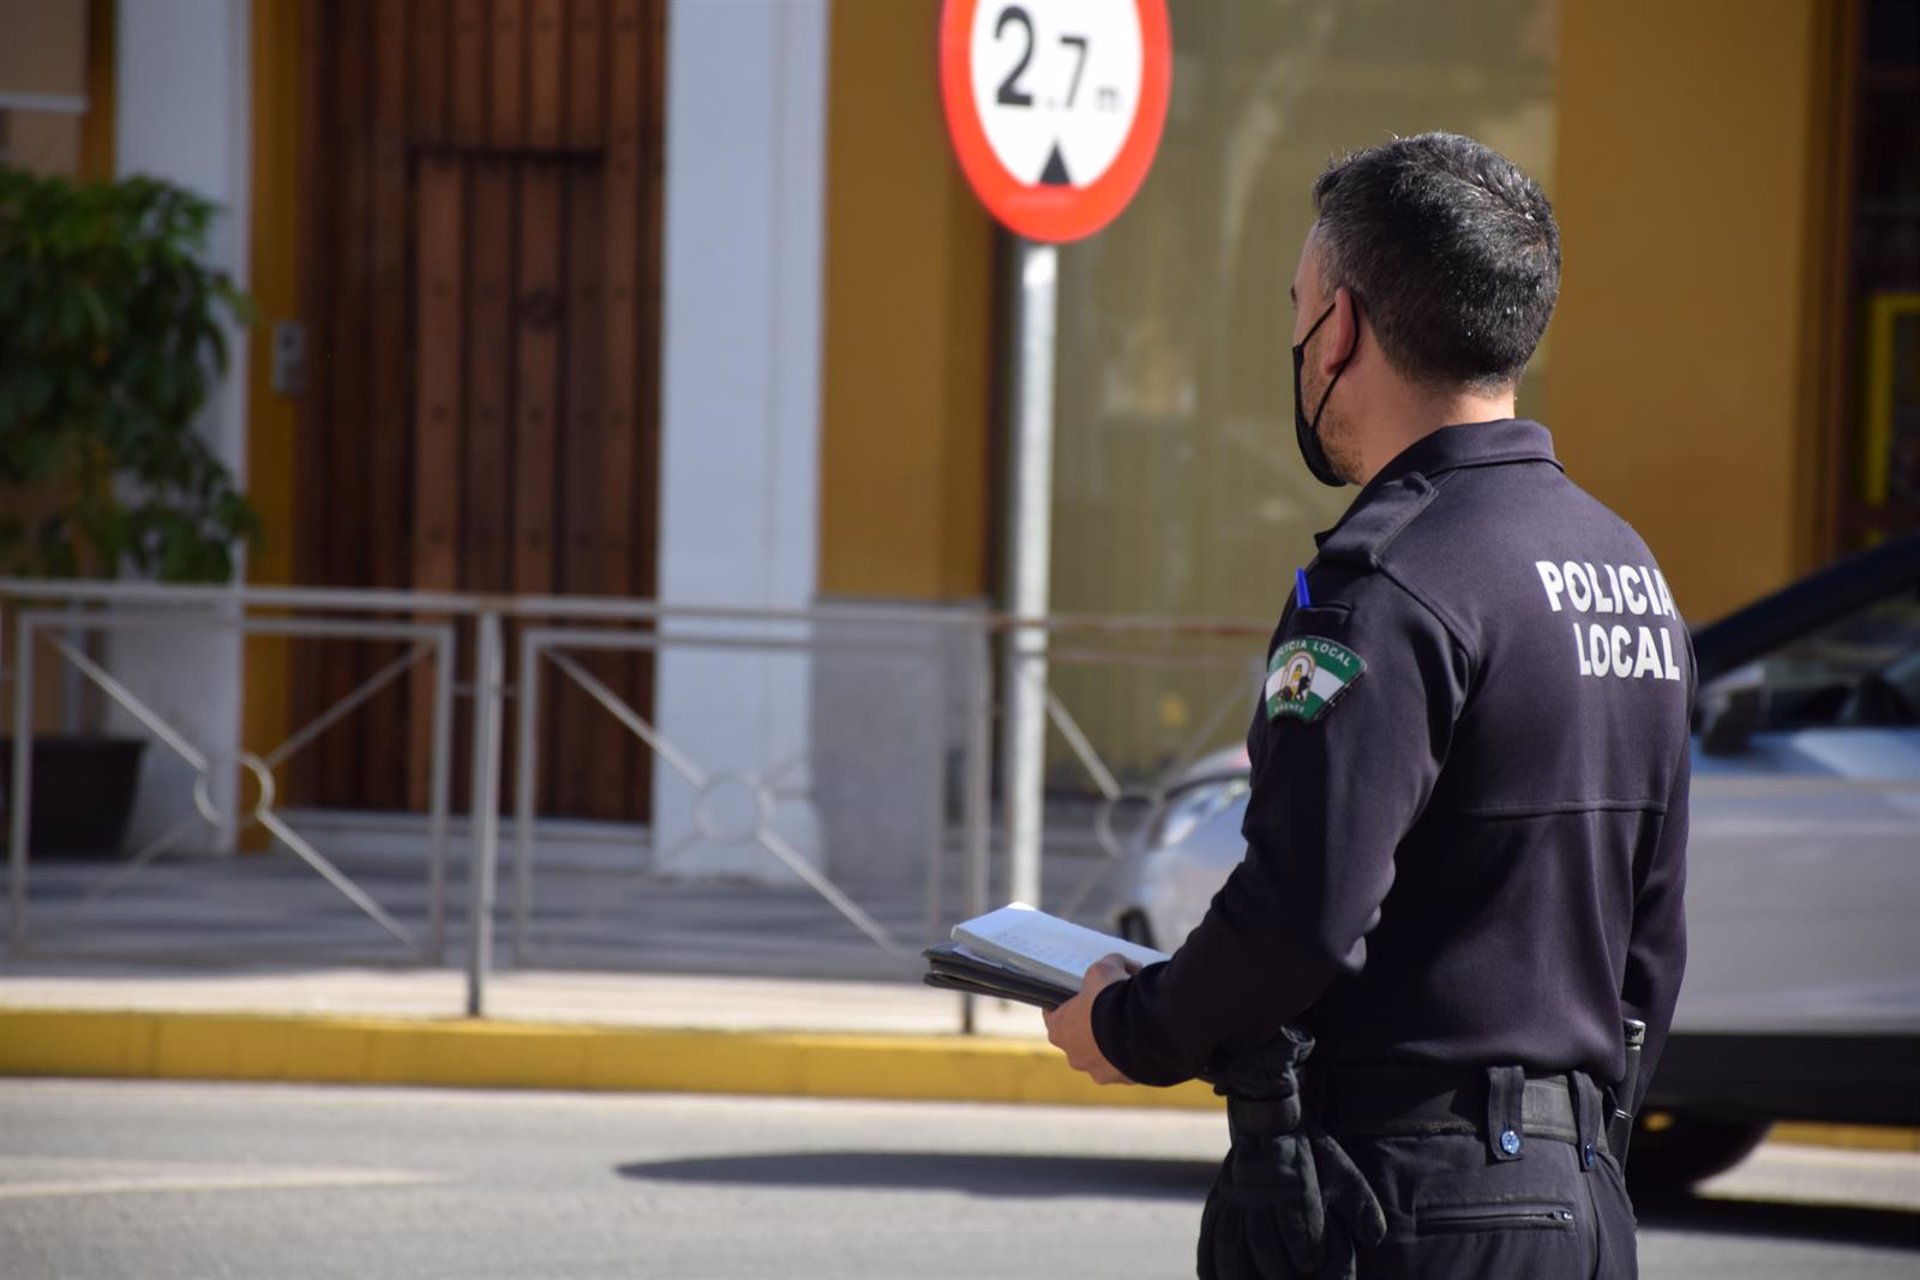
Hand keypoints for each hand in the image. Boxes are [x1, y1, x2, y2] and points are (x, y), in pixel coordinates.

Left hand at [1042, 954, 1136, 1084]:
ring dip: (1114, 1043)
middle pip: (1079, 1038)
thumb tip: (1125, 965)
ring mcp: (1099, 1071)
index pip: (1054, 1015)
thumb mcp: (1104, 970)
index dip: (1066, 1003)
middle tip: (1111, 1008)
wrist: (1142, 1028)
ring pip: (1104, 1056)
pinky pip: (1126, 1066)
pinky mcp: (1123, 1080)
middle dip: (1094, 1024)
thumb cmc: (1112, 998)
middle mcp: (1074, 1056)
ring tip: (1133, 1024)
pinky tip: (1145, 1039)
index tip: (1078, 996)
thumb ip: (1109, 965)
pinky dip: (1133, 1055)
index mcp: (1059, 1030)